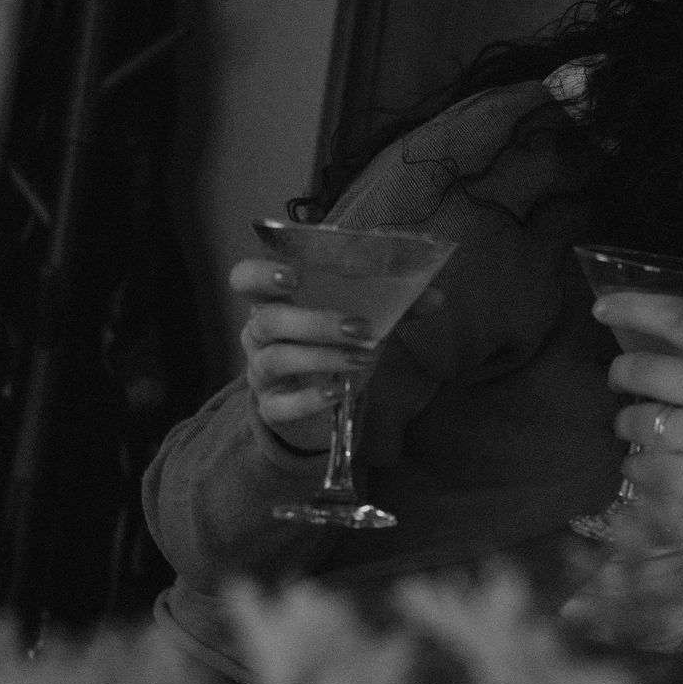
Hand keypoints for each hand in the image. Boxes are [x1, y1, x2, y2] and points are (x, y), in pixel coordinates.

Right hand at [230, 257, 378, 452]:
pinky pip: (281, 405)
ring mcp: (261, 373)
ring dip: (322, 357)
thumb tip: (437, 297)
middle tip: (359, 326)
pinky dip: (310, 400)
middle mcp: (258, 334)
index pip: (245, 279)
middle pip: (267, 321)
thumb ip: (394, 306)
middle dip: (314, 322)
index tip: (294, 276)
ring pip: (275, 360)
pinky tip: (339, 393)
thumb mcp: (358, 320)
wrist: (317, 400)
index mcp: (275, 301)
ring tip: (362, 359)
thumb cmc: (333, 346)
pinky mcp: (271, 408)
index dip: (261, 275)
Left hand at [591, 293, 682, 568]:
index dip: (633, 307)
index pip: (681, 319)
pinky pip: (641, 466)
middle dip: (621, 376)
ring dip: (629, 426)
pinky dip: (639, 468)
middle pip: (644, 369)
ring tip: (643, 433)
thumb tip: (668, 344)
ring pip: (638, 420)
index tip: (603, 307)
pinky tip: (657, 470)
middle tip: (622, 383)